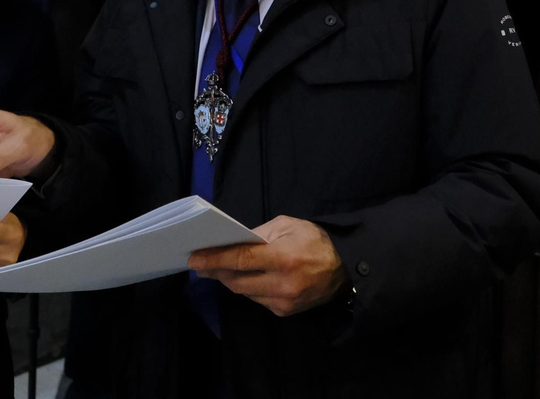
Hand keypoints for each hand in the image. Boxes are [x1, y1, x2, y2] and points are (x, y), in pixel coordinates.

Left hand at [188, 216, 350, 316]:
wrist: (345, 270)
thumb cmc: (316, 241)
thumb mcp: (289, 225)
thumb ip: (260, 234)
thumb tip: (233, 243)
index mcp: (283, 257)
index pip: (240, 260)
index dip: (214, 260)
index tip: (194, 259)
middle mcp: (281, 284)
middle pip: (236, 281)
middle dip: (216, 271)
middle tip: (201, 263)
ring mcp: (283, 302)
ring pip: (244, 292)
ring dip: (231, 280)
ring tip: (221, 268)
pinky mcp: (284, 313)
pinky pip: (257, 299)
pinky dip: (249, 287)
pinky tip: (248, 278)